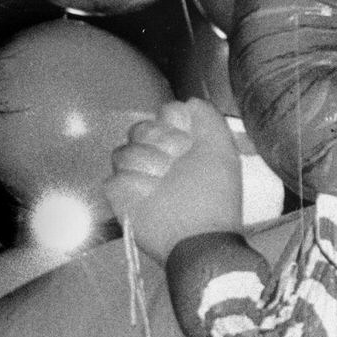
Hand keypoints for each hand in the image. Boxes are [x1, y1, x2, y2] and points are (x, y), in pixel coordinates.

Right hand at [105, 98, 240, 264]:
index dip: (174, 121)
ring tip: (164, 185)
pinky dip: (135, 186)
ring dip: (149, 166)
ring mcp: (137, 175)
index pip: (166, 111)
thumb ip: (209, 119)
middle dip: (162, 143)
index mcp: (184, 144)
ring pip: (124, 150)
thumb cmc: (213, 196)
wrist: (197, 235)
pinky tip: (150, 198)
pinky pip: (114, 177)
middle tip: (176, 164)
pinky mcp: (119, 195)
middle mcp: (159, 156)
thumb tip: (189, 100)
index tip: (188, 141)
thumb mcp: (221, 151)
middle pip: (141, 127)